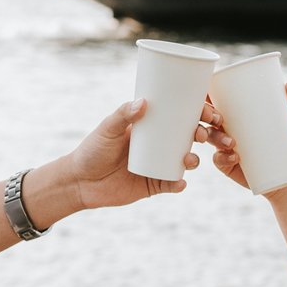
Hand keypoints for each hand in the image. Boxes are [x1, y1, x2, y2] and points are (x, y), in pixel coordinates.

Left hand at [57, 99, 198, 212]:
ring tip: (190, 159)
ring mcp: (157, 165)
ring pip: (184, 161)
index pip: (179, 116)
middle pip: (188, 137)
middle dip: (202, 135)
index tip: (207, 112)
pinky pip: (171, 184)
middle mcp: (158, 145)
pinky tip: (181, 182)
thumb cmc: (91, 150)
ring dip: (194, 160)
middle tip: (202, 134)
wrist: (79, 182)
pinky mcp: (153, 184)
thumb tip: (144, 102)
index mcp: (150, 127)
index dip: (198, 113)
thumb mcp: (106, 130)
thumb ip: (122, 115)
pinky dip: (179, 184)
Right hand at [199, 83, 286, 192]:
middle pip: (205, 116)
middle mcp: (226, 126)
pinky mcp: (228, 163)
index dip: (205, 92)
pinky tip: (235, 157)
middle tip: (219, 117)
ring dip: (215, 137)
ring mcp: (225, 146)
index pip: (215, 97)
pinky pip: (218, 160)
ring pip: (210, 137)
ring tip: (232, 142)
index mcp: (236, 110)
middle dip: (205, 114)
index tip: (208, 90)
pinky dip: (223, 158)